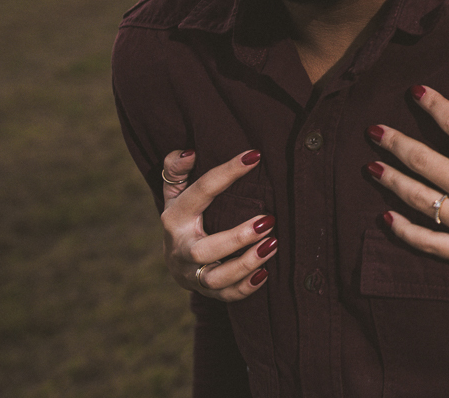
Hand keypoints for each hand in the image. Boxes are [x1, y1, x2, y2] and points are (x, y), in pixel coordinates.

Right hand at [159, 149, 277, 300]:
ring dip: (246, 264)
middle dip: (237, 238)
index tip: (255, 156)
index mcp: (175, 217)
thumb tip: (189, 152)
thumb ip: (176, 169)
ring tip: (273, 244)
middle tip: (269, 220)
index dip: (227, 172)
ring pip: (215, 279)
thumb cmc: (186, 217)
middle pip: (204, 250)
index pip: (201, 191)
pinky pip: (226, 296)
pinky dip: (246, 288)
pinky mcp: (205, 291)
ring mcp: (191, 274)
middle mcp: (179, 249)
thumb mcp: (176, 192)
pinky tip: (267, 273)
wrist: (176, 260)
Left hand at [367, 75, 448, 331]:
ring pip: (418, 198)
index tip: (414, 92)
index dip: (433, 105)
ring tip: (370, 166)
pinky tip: (385, 218)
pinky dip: (403, 230)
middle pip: (425, 160)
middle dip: (396, 142)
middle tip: (373, 130)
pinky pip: (427, 242)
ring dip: (391, 180)